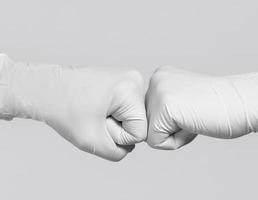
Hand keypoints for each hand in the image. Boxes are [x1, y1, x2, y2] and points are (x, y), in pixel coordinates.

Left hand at [0, 54, 146, 160]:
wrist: (45, 88)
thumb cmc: (63, 109)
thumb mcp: (91, 141)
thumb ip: (117, 153)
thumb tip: (128, 146)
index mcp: (130, 90)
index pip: (139, 132)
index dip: (118, 136)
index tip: (98, 122)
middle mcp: (134, 79)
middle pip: (137, 123)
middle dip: (116, 127)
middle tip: (94, 116)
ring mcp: (128, 78)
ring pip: (131, 116)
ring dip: (113, 120)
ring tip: (93, 110)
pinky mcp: (122, 80)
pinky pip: (125, 108)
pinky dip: (112, 112)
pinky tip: (96, 105)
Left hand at [146, 62, 257, 149]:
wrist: (246, 102)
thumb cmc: (220, 107)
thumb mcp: (184, 100)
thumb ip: (165, 107)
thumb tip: (148, 126)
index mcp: (161, 76)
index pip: (151, 115)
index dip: (173, 122)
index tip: (194, 109)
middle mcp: (156, 80)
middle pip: (149, 125)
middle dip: (172, 129)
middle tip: (196, 114)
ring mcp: (159, 92)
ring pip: (151, 134)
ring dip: (176, 135)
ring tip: (196, 117)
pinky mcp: (164, 107)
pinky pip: (157, 142)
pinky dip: (178, 141)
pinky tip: (195, 123)